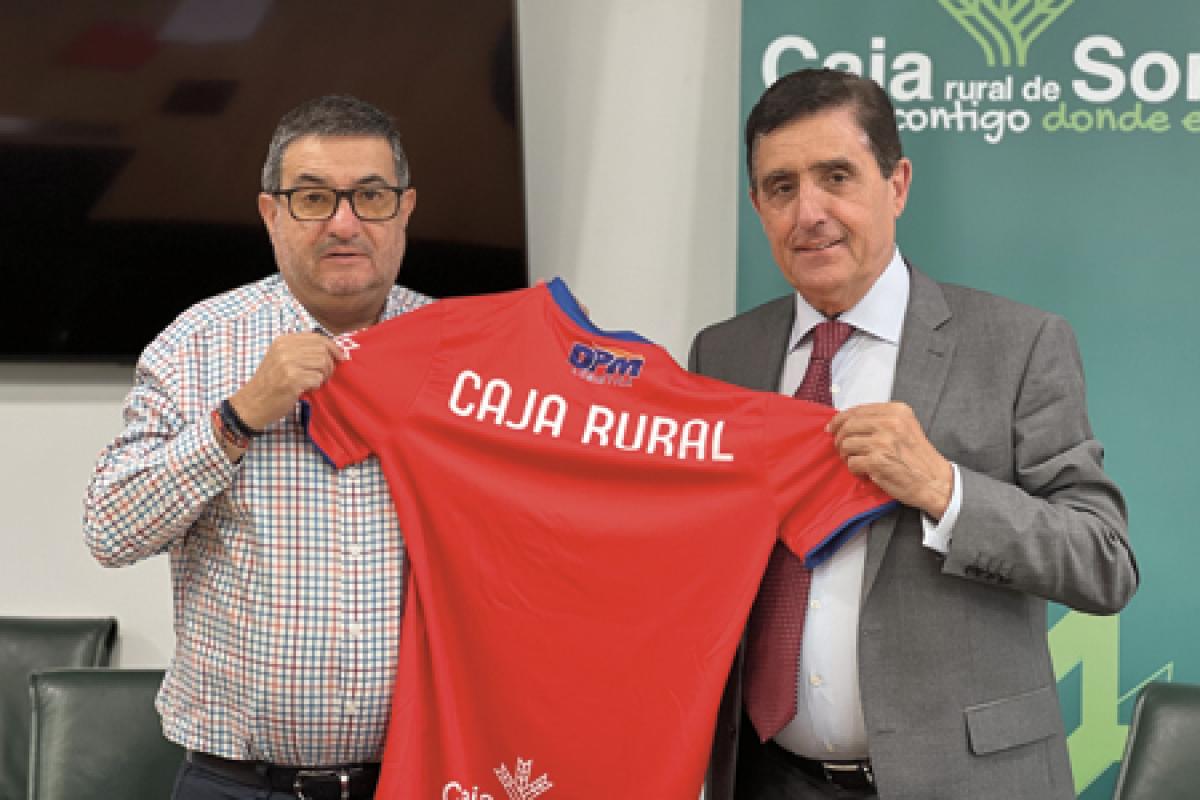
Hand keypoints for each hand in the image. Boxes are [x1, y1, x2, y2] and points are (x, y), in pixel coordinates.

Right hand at [228, 333, 346, 430]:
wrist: (252, 404)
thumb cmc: (269, 383)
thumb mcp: (280, 359)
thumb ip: (300, 351)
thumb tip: (331, 348)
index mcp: (282, 341)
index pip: (316, 337)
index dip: (333, 346)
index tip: (340, 357)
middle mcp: (284, 349)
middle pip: (322, 350)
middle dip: (329, 364)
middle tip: (324, 376)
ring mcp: (287, 364)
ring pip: (323, 363)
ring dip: (324, 376)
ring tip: (314, 383)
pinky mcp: (292, 380)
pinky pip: (318, 379)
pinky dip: (316, 386)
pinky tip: (307, 389)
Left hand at [826, 402, 953, 518]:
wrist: (935, 481)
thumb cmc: (918, 456)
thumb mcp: (905, 427)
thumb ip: (881, 420)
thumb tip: (846, 420)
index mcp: (897, 411)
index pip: (858, 410)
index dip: (840, 419)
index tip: (831, 427)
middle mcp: (891, 423)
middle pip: (848, 425)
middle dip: (839, 438)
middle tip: (841, 448)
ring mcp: (883, 442)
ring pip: (847, 444)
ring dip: (846, 455)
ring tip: (856, 461)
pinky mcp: (878, 461)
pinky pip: (852, 462)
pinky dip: (854, 469)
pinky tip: (864, 472)